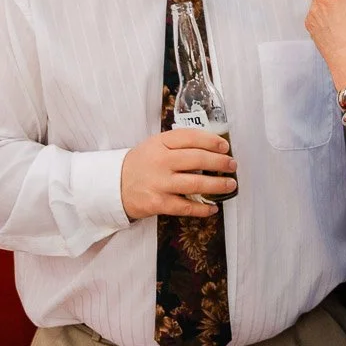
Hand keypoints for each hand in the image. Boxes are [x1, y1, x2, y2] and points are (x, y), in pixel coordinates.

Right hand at [121, 128, 237, 219]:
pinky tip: (213, 207)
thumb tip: (210, 147)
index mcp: (161, 142)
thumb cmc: (141, 163)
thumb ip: (178, 144)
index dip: (212, 141)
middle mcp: (161, 161)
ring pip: (195, 183)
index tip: (225, 146)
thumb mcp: (155, 145)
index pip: (191, 137)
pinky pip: (185, 206)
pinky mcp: (158, 203)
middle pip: (197, 159)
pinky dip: (202, 208)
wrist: (113, 185)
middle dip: (220, 162)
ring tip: (230, 185)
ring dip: (217, 185)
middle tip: (232, 165)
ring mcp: (159, 183)